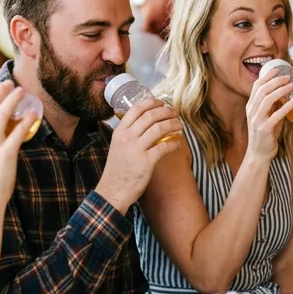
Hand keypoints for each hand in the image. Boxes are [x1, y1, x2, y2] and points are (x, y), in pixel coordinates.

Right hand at [97, 98, 182, 214]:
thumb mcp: (117, 146)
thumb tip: (146, 123)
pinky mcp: (146, 162)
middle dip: (166, 111)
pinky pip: (164, 147)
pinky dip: (173, 143)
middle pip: (150, 116)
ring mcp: (137, 149)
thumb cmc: (117, 169)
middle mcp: (127, 137)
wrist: (112, 190)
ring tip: (179, 125)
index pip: (136, 109)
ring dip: (173, 124)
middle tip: (174, 113)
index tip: (161, 103)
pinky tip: (177, 142)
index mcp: (120, 131)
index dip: (151, 103)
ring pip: (159, 128)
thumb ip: (128, 134)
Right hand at [245, 73, 292, 162]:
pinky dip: (285, 107)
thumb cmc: (265, 134)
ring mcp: (257, 120)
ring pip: (267, 100)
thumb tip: (285, 92)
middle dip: (275, 81)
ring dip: (280, 91)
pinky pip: (275, 116)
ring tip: (291, 86)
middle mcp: (252, 111)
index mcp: (251, 106)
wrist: (259, 154)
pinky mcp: (264, 129)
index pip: (256, 86)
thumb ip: (272, 105)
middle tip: (287, 76)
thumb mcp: (266, 116)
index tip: (277, 69)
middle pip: (262, 90)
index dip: (267, 76)